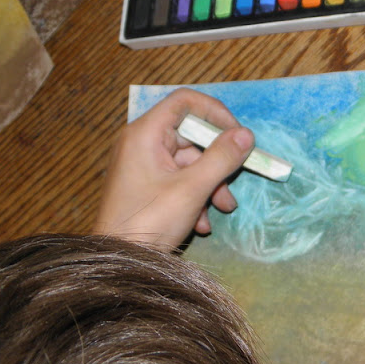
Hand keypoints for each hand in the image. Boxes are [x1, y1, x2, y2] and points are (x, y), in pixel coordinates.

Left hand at [92, 88, 254, 249]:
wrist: (118, 261)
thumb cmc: (149, 221)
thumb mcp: (191, 190)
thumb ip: (221, 159)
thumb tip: (246, 135)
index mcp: (145, 134)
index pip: (185, 102)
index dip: (215, 113)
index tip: (238, 136)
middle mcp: (141, 143)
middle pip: (190, 136)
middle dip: (216, 163)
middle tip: (235, 184)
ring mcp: (142, 166)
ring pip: (187, 163)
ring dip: (209, 185)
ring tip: (222, 211)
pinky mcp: (144, 187)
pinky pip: (176, 181)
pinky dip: (193, 197)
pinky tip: (200, 224)